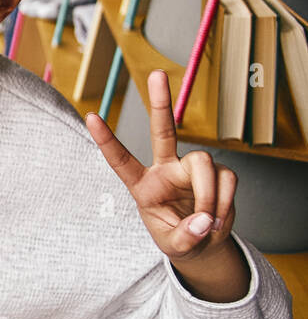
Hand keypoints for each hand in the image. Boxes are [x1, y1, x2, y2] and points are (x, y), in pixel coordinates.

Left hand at [85, 69, 235, 265]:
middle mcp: (166, 169)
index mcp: (143, 185)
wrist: (203, 245)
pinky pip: (227, 178)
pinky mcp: (217, 172)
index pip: (120, 159)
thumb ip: (187, 235)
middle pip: (164, 130)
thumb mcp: (174, 246)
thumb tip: (206, 220)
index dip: (106, 140)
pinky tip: (219, 217)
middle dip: (161, 101)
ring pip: (204, 163)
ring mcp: (191, 168)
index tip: (90, 116)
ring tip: (209, 221)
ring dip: (210, 195)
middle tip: (157, 73)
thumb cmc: (177, 238)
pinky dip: (226, 201)